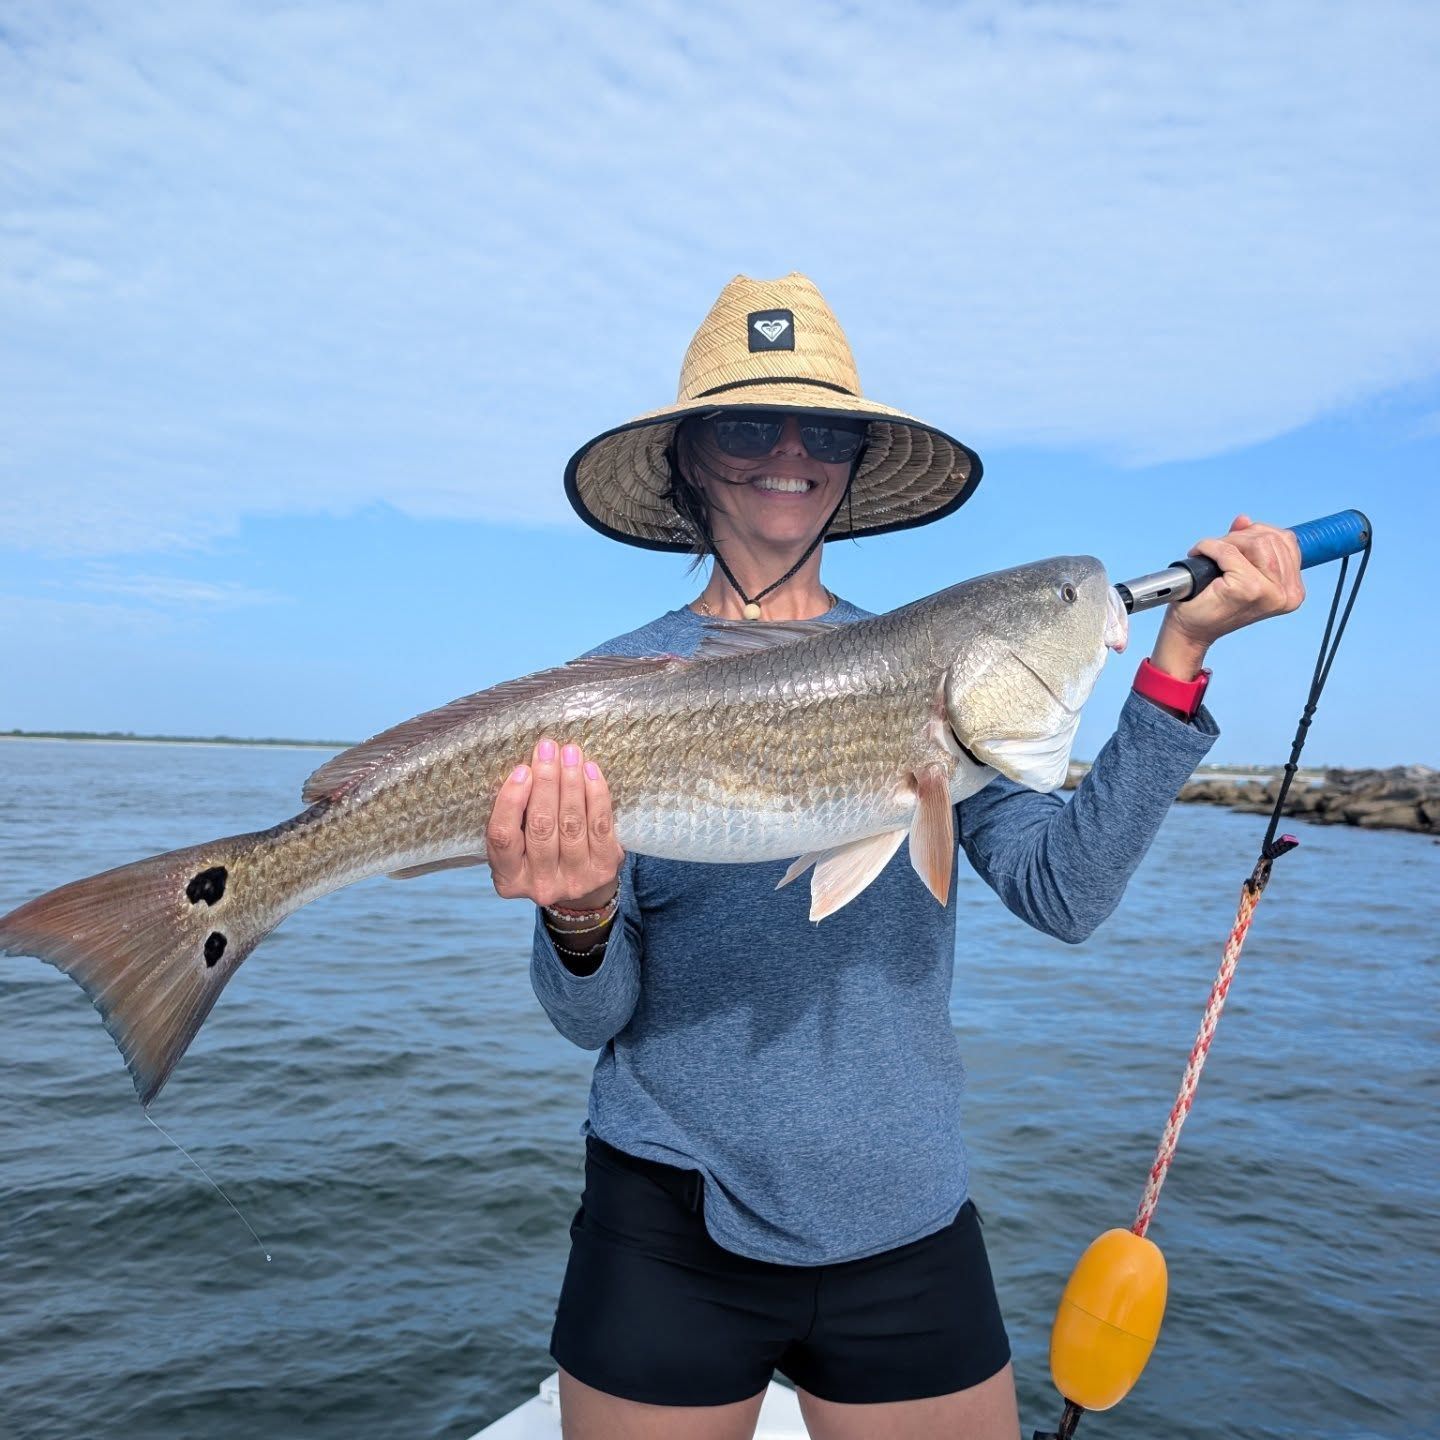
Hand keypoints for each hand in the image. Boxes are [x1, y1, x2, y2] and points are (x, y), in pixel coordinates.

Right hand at [486, 738, 623, 909]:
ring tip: (570, 753)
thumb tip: (527, 768)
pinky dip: (595, 794)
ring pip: (571, 823)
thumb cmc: (543, 855)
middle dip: (546, 782)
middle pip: (541, 826)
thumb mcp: (519, 847)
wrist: (585, 889)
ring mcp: (574, 879)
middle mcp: (540, 885)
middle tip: (548, 748)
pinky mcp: (603, 869)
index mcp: (509, 879)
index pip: (503, 837)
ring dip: (571, 782)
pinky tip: (590, 771)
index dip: (511, 801)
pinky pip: (599, 825)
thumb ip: (516, 818)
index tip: (522, 770)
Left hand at [1151, 514, 1304, 678]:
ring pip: (1253, 542)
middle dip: (1240, 537)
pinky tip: (1199, 554)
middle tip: (1217, 549)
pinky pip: (1228, 552)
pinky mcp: (1247, 589)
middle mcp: (1288, 593)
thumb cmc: (1213, 604)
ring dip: (1226, 542)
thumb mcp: (1239, 570)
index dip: (1257, 533)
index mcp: (1293, 590)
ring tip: (1211, 554)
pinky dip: (1210, 547)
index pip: (1287, 541)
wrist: (1191, 631)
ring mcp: (1269, 592)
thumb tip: (1244, 520)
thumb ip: (1247, 544)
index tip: (1236, 542)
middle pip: (1270, 539)